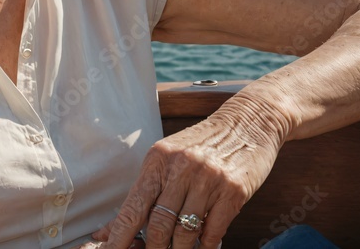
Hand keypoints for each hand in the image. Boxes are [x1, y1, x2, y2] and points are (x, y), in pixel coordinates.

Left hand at [94, 100, 287, 248]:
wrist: (247, 123)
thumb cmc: (202, 144)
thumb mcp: (169, 158)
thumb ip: (145, 192)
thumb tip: (111, 228)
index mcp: (159, 158)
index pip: (134, 206)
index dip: (120, 235)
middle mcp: (182, 168)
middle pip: (158, 224)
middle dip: (153, 248)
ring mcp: (209, 180)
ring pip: (185, 233)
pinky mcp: (233, 192)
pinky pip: (213, 232)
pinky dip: (205, 246)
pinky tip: (202, 246)